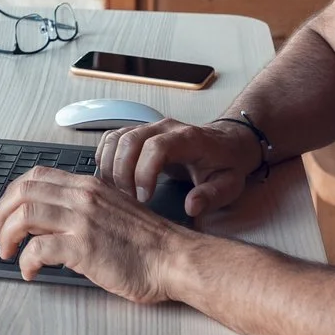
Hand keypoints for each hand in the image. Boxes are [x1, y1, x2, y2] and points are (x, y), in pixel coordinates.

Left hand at [0, 167, 194, 301]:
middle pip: (23, 192)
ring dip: (7, 236)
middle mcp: (82, 197)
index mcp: (88, 185)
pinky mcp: (84, 248)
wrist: (174, 258)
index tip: (6, 213)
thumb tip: (54, 217)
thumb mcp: (113, 209)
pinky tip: (30, 272)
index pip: (36, 175)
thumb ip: (85, 206)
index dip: (12, 194)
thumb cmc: (148, 242)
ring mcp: (82, 221)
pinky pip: (38, 249)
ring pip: (24, 216)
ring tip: (8, 253)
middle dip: (1, 214)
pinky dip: (26, 261)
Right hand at [95, 118, 259, 216]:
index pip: (156, 147)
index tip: (144, 198)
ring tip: (118, 192)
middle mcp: (165, 127)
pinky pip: (112, 138)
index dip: (144, 172)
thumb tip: (191, 207)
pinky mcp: (139, 132)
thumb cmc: (225, 165)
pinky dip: (105, 157)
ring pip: (116, 138)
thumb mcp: (229, 185)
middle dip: (122, 173)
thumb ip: (212, 196)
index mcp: (188, 138)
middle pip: (130, 141)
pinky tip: (111, 179)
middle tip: (129, 200)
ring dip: (110, 166)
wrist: (226, 144)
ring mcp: (150, 127)